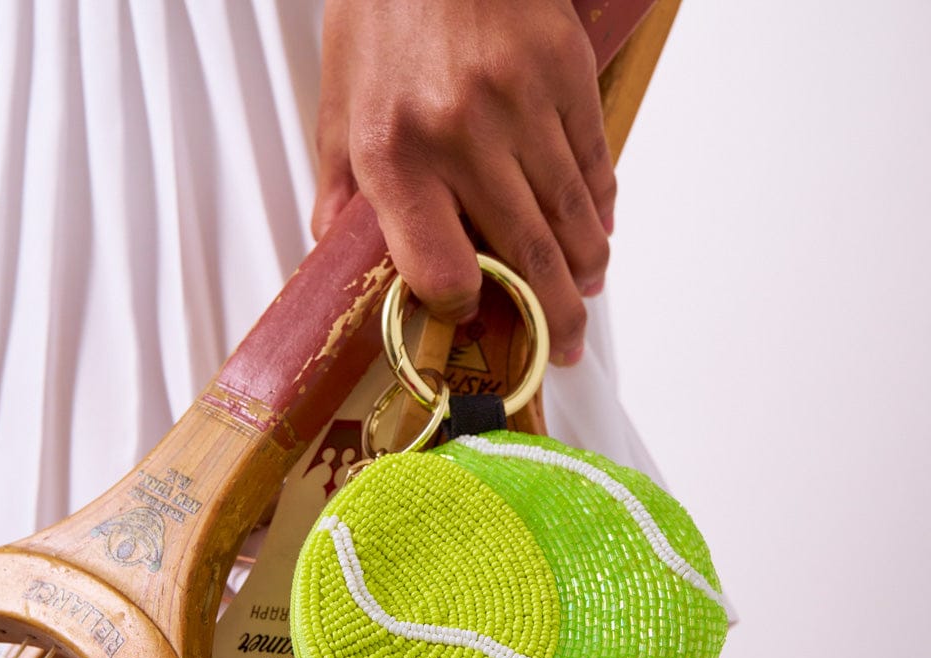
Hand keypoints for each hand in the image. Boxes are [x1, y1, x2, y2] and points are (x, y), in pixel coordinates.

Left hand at [312, 0, 614, 365]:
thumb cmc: (381, 18)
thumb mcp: (339, 110)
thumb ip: (341, 195)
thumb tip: (341, 259)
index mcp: (395, 155)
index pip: (444, 271)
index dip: (463, 307)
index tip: (472, 312)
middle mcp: (462, 136)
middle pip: (525, 257)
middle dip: (553, 317)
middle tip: (566, 345)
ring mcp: (522, 105)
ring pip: (572, 218)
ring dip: (585, 269)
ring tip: (585, 291)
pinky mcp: (566, 74)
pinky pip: (595, 164)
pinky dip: (600, 208)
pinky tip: (596, 231)